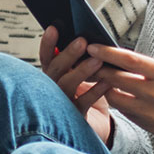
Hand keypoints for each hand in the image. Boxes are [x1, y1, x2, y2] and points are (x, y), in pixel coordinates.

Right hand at [38, 27, 114, 143]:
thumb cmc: (91, 95)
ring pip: (66, 85)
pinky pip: (84, 102)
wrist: (100, 125)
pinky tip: (107, 82)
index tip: (54, 28)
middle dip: (68, 54)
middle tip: (82, 41)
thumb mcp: (84, 74)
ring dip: (81, 71)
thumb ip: (80, 60)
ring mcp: (62, 104)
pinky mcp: (75, 118)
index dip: (48, 44)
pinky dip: (95, 91)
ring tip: (97, 59)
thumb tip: (88, 37)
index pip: (46, 58)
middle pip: (55, 70)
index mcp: (53, 76)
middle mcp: (52, 90)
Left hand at [81, 43, 153, 153]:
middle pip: (116, 79)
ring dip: (103, 88)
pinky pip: (125, 112)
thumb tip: (125, 62)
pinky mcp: (148, 127)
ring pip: (115, 97)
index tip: (92, 46)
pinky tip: (112, 95)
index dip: (106, 52)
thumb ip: (152, 70)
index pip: (129, 60)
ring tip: (93, 78)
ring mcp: (151, 113)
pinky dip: (118, 102)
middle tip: (83, 61)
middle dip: (97, 69)